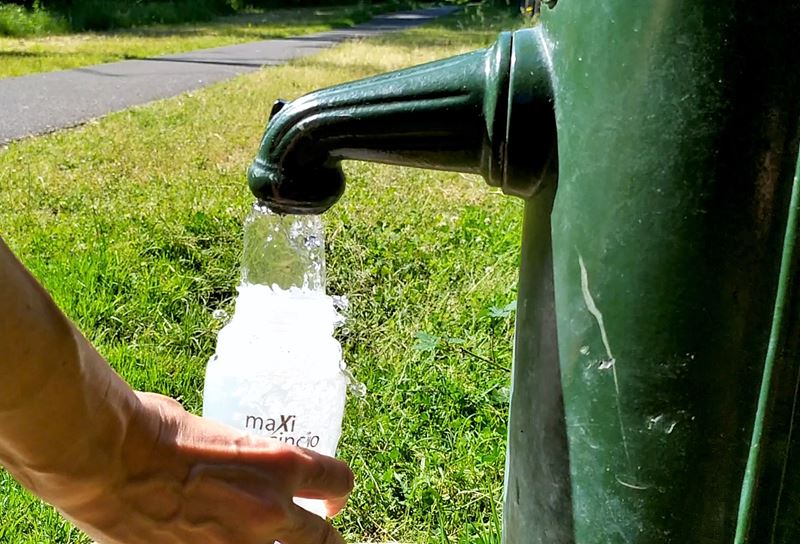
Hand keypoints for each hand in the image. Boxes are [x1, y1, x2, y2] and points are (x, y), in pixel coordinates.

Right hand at [61, 392, 353, 543]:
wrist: (105, 458)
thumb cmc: (151, 429)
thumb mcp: (212, 430)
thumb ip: (236, 453)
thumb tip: (232, 458)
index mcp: (276, 463)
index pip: (337, 480)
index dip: (338, 492)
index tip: (331, 499)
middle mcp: (269, 509)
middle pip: (325, 539)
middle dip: (325, 539)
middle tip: (318, 538)